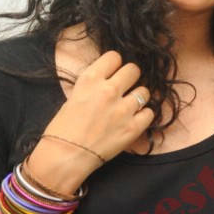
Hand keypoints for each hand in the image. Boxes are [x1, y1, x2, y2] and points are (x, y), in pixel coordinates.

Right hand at [29, 52, 154, 189]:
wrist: (66, 156)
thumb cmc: (63, 128)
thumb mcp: (74, 96)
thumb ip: (94, 86)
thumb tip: (109, 82)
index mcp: (90, 79)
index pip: (114, 57)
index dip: (115, 65)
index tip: (114, 72)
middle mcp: (109, 90)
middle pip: (133, 70)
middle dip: (130, 77)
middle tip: (125, 87)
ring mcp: (123, 109)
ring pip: (144, 91)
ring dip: (138, 97)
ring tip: (129, 106)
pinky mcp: (133, 128)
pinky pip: (150, 113)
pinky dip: (144, 115)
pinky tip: (134, 120)